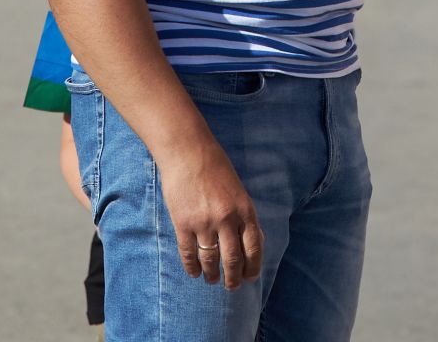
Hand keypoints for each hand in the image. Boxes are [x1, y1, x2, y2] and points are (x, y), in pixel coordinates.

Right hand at [158, 141, 263, 288]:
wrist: (188, 151)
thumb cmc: (215, 167)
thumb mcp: (238, 190)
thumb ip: (243, 215)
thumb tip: (251, 242)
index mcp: (244, 210)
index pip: (253, 248)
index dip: (253, 267)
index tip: (250, 277)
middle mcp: (226, 219)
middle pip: (233, 260)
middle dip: (233, 278)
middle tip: (231, 286)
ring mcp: (204, 223)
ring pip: (210, 260)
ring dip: (212, 275)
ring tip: (212, 280)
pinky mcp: (183, 223)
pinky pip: (188, 253)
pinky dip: (192, 267)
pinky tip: (194, 272)